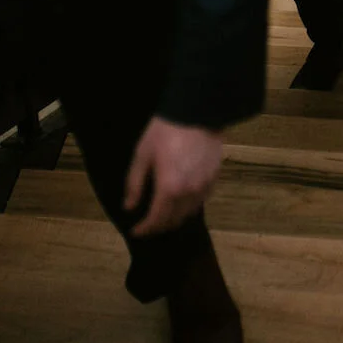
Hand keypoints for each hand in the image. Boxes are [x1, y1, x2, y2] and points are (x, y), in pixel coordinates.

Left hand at [123, 118, 222, 236]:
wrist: (197, 111)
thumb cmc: (165, 131)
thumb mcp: (143, 155)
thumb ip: (134, 184)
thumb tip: (129, 208)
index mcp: (169, 189)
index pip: (156, 220)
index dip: (144, 229)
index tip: (136, 231)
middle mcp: (188, 194)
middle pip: (173, 221)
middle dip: (159, 226)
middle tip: (148, 224)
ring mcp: (203, 187)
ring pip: (189, 214)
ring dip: (175, 218)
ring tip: (164, 214)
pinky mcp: (213, 178)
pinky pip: (200, 202)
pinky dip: (189, 207)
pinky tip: (182, 200)